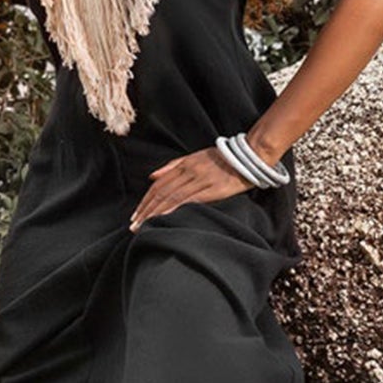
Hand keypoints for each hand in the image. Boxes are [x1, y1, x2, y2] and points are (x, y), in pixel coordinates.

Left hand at [129, 147, 249, 230]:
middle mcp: (189, 171)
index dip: (145, 200)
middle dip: (145, 210)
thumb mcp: (195, 156)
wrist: (249, 155)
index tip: (136, 214)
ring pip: (171, 197)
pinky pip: (189, 200)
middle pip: (161, 193)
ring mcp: (200, 179)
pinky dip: (174, 210)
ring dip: (155, 213)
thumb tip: (151, 175)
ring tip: (145, 227)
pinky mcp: (212, 189)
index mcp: (184, 164)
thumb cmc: (223, 158)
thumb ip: (172, 166)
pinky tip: (165, 219)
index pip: (158, 185)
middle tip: (134, 226)